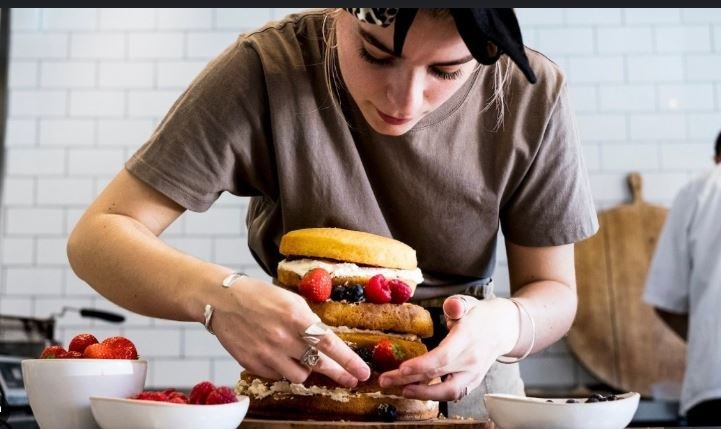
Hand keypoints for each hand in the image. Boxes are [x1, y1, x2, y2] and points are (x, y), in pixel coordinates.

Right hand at [209, 277, 370, 386]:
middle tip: (353, 380)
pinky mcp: (252, 364)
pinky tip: (282, 357)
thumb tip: (326, 341)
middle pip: (319, 364)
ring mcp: (266, 353)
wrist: (222, 300)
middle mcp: (282, 337)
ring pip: (299, 375)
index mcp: (295, 316)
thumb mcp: (291, 300)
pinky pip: (278, 376)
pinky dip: (284, 369)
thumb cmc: (259, 296)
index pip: (329, 343)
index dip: (348, 360)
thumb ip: (309, 321)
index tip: (362, 371)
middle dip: (340, 374)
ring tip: (307, 361)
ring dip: (308, 370)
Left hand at [378, 296, 516, 400]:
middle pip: (438, 375)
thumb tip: (451, 305)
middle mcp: (472, 360)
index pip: (444, 356)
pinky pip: (452, 393)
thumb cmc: (480, 315)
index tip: (402, 368)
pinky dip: (433, 395)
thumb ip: (457, 305)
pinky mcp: (472, 382)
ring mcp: (474, 374)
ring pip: (448, 391)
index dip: (422, 365)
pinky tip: (415, 391)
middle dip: (409, 380)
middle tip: (385, 381)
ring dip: (422, 394)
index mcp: (468, 338)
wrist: (503, 329)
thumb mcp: (468, 303)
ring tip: (400, 390)